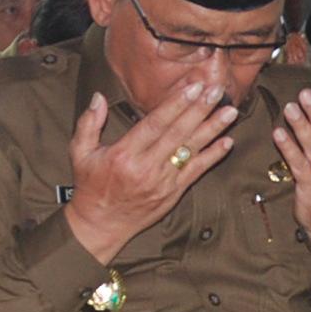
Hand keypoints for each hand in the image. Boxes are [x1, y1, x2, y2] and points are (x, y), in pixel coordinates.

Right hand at [63, 84, 237, 263]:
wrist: (101, 225)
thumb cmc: (91, 187)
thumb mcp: (80, 153)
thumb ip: (88, 123)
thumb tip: (99, 97)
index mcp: (124, 155)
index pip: (155, 124)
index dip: (176, 104)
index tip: (192, 87)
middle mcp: (146, 168)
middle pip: (178, 133)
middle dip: (200, 109)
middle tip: (217, 90)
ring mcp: (163, 182)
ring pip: (192, 150)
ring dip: (213, 129)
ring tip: (230, 111)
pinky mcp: (174, 193)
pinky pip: (197, 171)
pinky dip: (213, 156)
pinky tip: (227, 142)